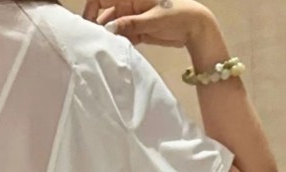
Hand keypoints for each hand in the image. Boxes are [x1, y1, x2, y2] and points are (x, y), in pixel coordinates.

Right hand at [82, 0, 215, 48]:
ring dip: (108, 39)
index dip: (92, 9)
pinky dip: (118, 44)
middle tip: (94, 44)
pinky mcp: (136, 31)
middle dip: (98, 28)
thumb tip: (108, 29)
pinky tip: (116, 52)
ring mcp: (132, 19)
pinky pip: (121, 37)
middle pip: (105, 15)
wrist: (195, 28)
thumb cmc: (178, 15)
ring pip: (112, 28)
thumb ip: (129, 24)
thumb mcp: (153, 19)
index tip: (90, 25)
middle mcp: (129, 5)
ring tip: (105, 50)